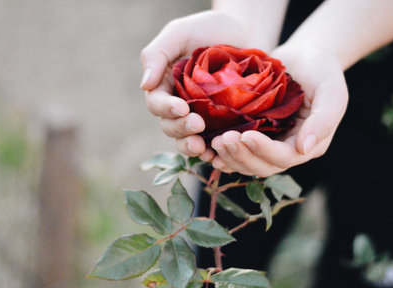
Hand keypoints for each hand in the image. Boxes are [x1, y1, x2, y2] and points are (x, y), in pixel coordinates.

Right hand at [140, 10, 276, 157]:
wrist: (247, 31)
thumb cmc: (210, 28)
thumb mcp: (180, 33)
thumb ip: (157, 54)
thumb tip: (144, 85)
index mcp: (165, 86)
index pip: (157, 104)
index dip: (166, 109)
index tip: (181, 108)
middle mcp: (179, 104)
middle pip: (170, 126)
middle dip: (181, 128)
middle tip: (198, 125)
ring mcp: (200, 115)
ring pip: (186, 139)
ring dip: (191, 146)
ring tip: (203, 147)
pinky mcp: (221, 123)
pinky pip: (212, 142)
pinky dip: (212, 151)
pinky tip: (218, 153)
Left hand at [208, 43, 348, 176]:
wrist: (305, 56)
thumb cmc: (322, 70)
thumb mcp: (331, 91)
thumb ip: (324, 120)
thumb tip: (304, 149)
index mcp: (308, 144)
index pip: (284, 157)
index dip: (263, 150)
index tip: (245, 135)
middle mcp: (287, 149)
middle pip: (262, 166)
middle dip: (241, 156)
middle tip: (222, 140)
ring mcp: (269, 143)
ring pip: (247, 163)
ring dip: (229, 157)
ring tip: (214, 142)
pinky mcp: (254, 134)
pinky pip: (238, 152)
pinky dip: (224, 153)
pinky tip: (208, 146)